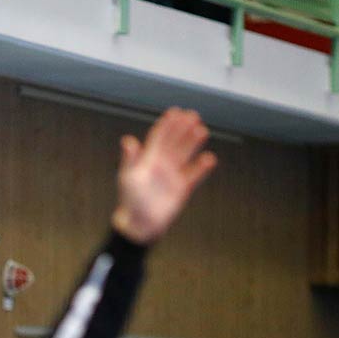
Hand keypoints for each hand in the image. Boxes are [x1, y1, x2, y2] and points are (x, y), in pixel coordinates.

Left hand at [111, 108, 217, 244]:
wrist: (140, 225)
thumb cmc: (130, 201)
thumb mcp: (128, 177)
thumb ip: (130, 158)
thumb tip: (128, 141)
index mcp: (148, 160)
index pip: (159, 137)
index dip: (167, 124)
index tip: (176, 112)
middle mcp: (161, 165)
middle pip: (175, 142)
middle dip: (183, 128)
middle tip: (193, 115)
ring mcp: (172, 176)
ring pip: (185, 154)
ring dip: (193, 143)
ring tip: (202, 131)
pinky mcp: (181, 189)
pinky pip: (194, 175)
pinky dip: (202, 167)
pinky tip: (209, 158)